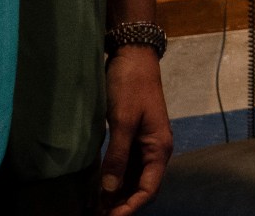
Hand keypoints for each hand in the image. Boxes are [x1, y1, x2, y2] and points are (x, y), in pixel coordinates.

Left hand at [100, 47, 171, 214]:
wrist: (133, 54)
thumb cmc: (130, 85)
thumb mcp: (122, 121)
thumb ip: (117, 156)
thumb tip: (109, 189)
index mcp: (159, 148)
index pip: (148, 189)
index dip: (130, 206)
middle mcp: (155, 150)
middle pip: (141, 187)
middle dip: (121, 203)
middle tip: (98, 215)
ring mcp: (144, 143)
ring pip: (132, 178)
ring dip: (116, 193)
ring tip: (95, 206)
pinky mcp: (133, 136)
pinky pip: (126, 165)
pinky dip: (113, 178)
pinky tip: (98, 186)